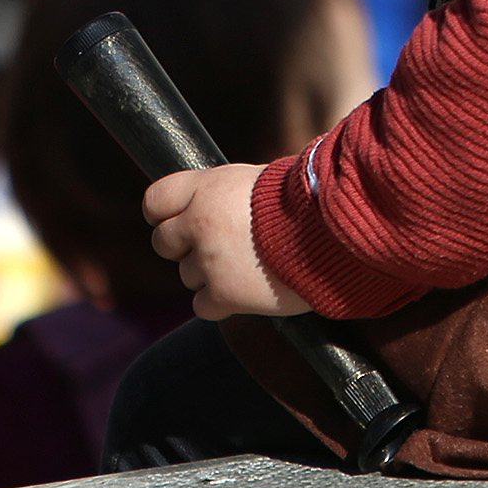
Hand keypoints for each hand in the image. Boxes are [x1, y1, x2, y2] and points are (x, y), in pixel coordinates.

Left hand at [145, 163, 310, 319]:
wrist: (332, 232)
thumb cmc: (304, 200)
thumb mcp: (258, 181)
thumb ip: (224, 196)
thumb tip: (212, 205)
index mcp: (206, 188)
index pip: (155, 201)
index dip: (166, 212)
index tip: (181, 218)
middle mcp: (199, 224)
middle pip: (163, 243)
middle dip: (185, 246)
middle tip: (218, 244)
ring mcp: (209, 262)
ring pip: (187, 275)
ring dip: (210, 273)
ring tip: (247, 264)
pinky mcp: (225, 295)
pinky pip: (203, 306)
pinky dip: (221, 302)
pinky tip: (247, 289)